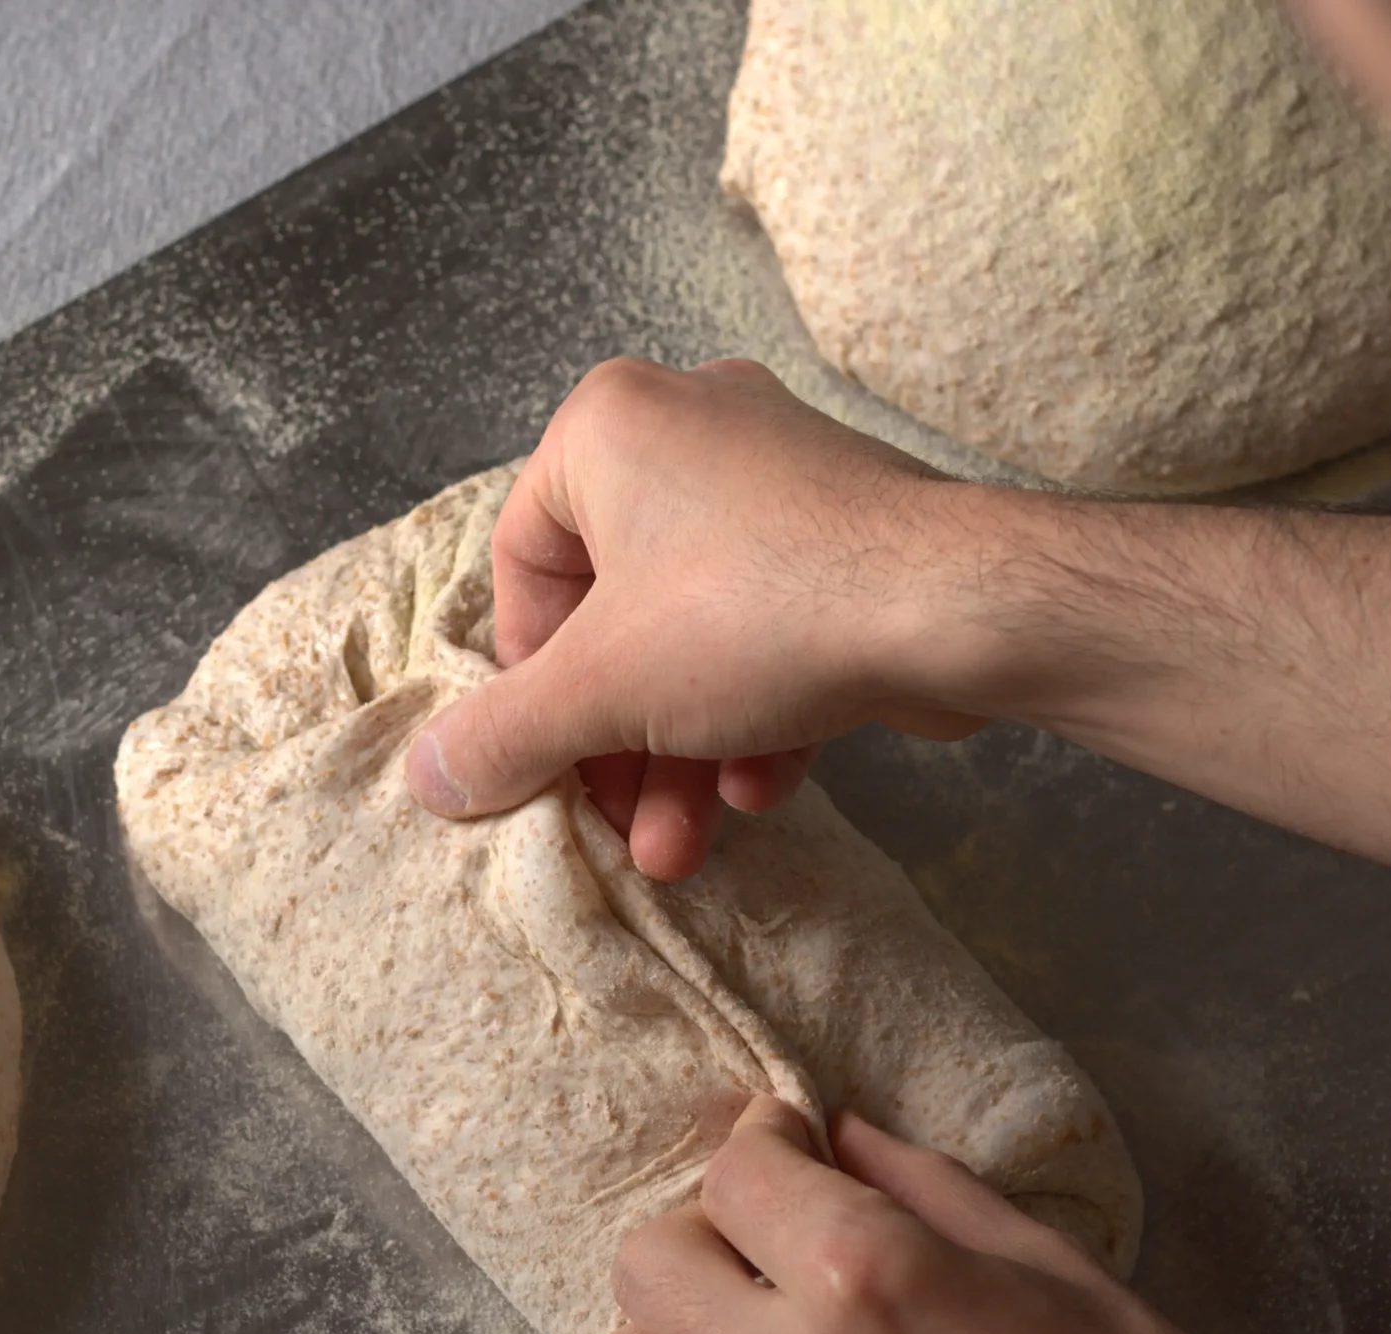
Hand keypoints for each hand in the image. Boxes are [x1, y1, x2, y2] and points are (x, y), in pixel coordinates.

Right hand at [407, 358, 989, 880]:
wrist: (960, 607)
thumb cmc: (761, 610)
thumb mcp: (601, 689)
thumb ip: (505, 735)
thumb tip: (430, 776)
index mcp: (609, 427)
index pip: (523, 566)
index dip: (527, 682)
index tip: (544, 762)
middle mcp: (693, 429)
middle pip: (614, 614)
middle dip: (617, 743)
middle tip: (619, 829)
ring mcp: (781, 481)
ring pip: (696, 636)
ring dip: (680, 753)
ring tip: (683, 848)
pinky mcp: (852, 539)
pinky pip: (771, 634)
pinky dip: (754, 715)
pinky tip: (759, 787)